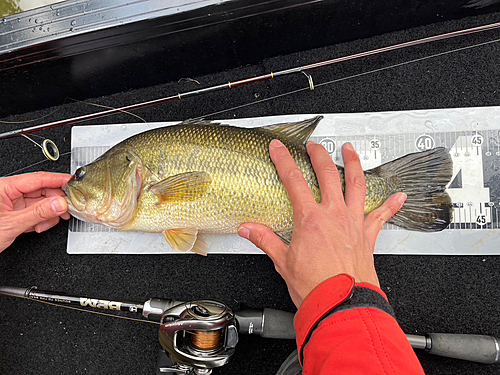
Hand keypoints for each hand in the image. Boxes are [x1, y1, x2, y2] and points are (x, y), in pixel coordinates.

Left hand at [0, 172, 71, 252]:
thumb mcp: (12, 224)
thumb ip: (38, 213)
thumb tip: (59, 203)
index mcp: (4, 187)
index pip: (38, 178)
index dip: (58, 179)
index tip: (73, 182)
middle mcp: (8, 193)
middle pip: (42, 190)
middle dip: (55, 202)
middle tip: (67, 208)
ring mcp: (12, 203)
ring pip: (41, 203)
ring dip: (48, 214)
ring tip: (45, 223)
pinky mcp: (15, 214)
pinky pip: (35, 212)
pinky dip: (41, 220)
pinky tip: (38, 226)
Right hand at [238, 140, 405, 306]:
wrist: (341, 305)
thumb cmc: (316, 287)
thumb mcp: (283, 261)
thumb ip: (265, 240)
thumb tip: (248, 228)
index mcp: (310, 219)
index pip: (294, 180)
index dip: (284, 160)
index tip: (279, 148)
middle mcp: (333, 216)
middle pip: (328, 174)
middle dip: (319, 155)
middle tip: (314, 146)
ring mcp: (353, 223)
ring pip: (356, 184)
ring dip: (354, 164)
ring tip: (350, 151)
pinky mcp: (367, 236)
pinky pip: (381, 216)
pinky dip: (391, 205)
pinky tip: (400, 196)